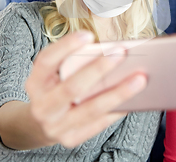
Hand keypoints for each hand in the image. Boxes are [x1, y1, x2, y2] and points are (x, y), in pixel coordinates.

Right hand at [25, 31, 146, 147]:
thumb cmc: (56, 90)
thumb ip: (74, 63)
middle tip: (122, 53)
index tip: (88, 35)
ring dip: (118, 93)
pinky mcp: (71, 139)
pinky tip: (135, 98)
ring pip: (90, 109)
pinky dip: (118, 109)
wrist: (40, 125)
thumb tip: (111, 50)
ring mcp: (56, 126)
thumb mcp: (55, 75)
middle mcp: (42, 106)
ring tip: (140, 79)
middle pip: (71, 88)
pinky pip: (99, 123)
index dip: (65, 47)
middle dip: (98, 69)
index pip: (46, 61)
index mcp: (35, 83)